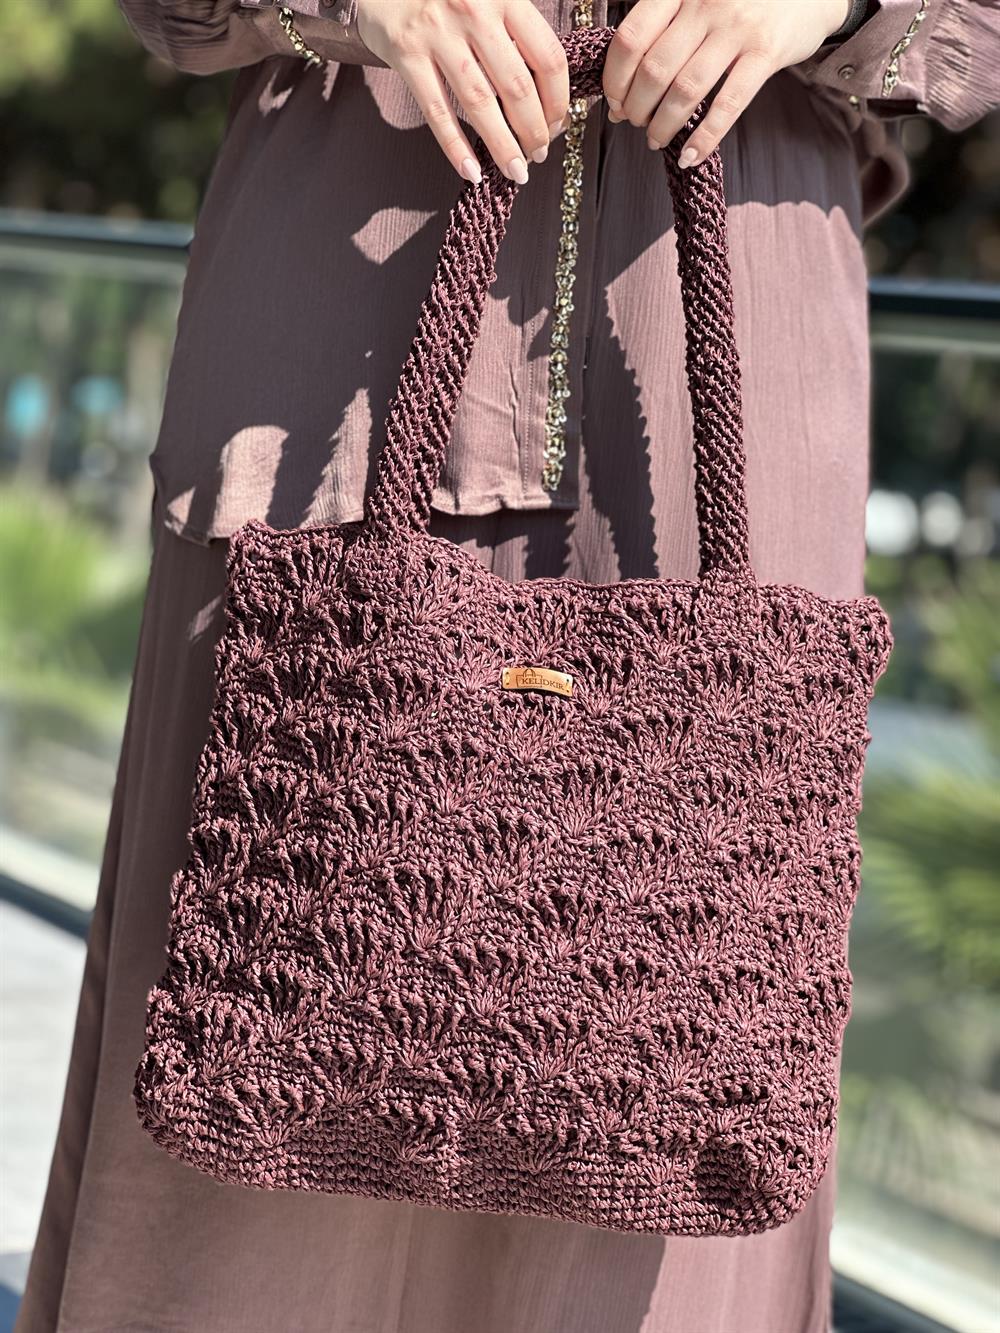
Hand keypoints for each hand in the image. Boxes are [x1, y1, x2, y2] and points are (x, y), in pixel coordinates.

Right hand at [355, 0, 569, 184]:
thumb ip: (515, 30)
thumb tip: (544, 91)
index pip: (547, 58)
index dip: (558, 101)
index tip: (558, 125)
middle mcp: (474, 11)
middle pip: (516, 87)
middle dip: (534, 131)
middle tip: (539, 154)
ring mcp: (438, 33)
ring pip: (480, 104)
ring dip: (502, 146)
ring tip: (516, 171)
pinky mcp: (406, 53)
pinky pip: (437, 110)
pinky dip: (455, 146)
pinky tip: (471, 170)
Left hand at [602, 0, 850, 164]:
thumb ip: (664, 24)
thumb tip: (620, 85)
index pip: (632, 38)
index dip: (615, 78)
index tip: (615, 101)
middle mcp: (706, 3)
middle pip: (654, 69)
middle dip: (636, 107)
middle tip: (634, 123)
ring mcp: (738, 28)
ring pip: (685, 90)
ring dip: (663, 125)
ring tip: (655, 139)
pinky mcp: (766, 52)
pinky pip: (727, 105)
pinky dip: (704, 138)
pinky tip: (690, 157)